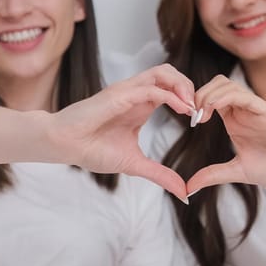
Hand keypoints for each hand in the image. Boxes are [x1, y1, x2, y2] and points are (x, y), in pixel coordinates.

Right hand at [52, 64, 195, 200]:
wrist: (65, 146)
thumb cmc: (92, 150)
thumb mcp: (135, 165)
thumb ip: (160, 175)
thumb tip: (183, 193)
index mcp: (141, 105)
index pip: (172, 87)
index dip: (189, 99)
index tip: (199, 120)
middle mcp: (136, 94)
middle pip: (171, 73)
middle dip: (191, 87)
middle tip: (200, 110)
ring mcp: (127, 92)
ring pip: (163, 72)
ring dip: (183, 86)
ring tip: (192, 108)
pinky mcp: (118, 95)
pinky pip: (150, 88)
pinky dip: (170, 96)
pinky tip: (181, 110)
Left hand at [187, 75, 265, 193]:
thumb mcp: (237, 172)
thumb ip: (213, 175)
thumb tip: (188, 188)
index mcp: (236, 120)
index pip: (211, 97)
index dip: (196, 103)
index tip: (190, 122)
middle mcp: (244, 111)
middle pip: (216, 85)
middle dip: (198, 95)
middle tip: (193, 115)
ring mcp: (256, 109)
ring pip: (227, 86)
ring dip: (208, 94)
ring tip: (201, 114)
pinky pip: (245, 96)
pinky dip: (225, 97)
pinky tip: (213, 109)